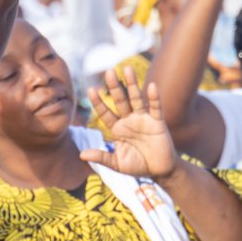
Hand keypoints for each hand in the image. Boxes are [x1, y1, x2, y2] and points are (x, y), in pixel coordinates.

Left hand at [81, 68, 182, 182]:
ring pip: (136, 98)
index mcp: (117, 128)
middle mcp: (129, 120)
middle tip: (109, 71)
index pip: (105, 112)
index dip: (98, 102)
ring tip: (127, 69)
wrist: (159, 171)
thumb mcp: (117, 163)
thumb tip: (82, 155)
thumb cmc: (137, 165)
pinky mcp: (158, 122)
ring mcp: (143, 119)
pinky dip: (154, 97)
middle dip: (114, 87)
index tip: (90, 90)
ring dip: (132, 84)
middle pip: (120, 100)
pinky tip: (151, 86)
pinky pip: (155, 108)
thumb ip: (102, 157)